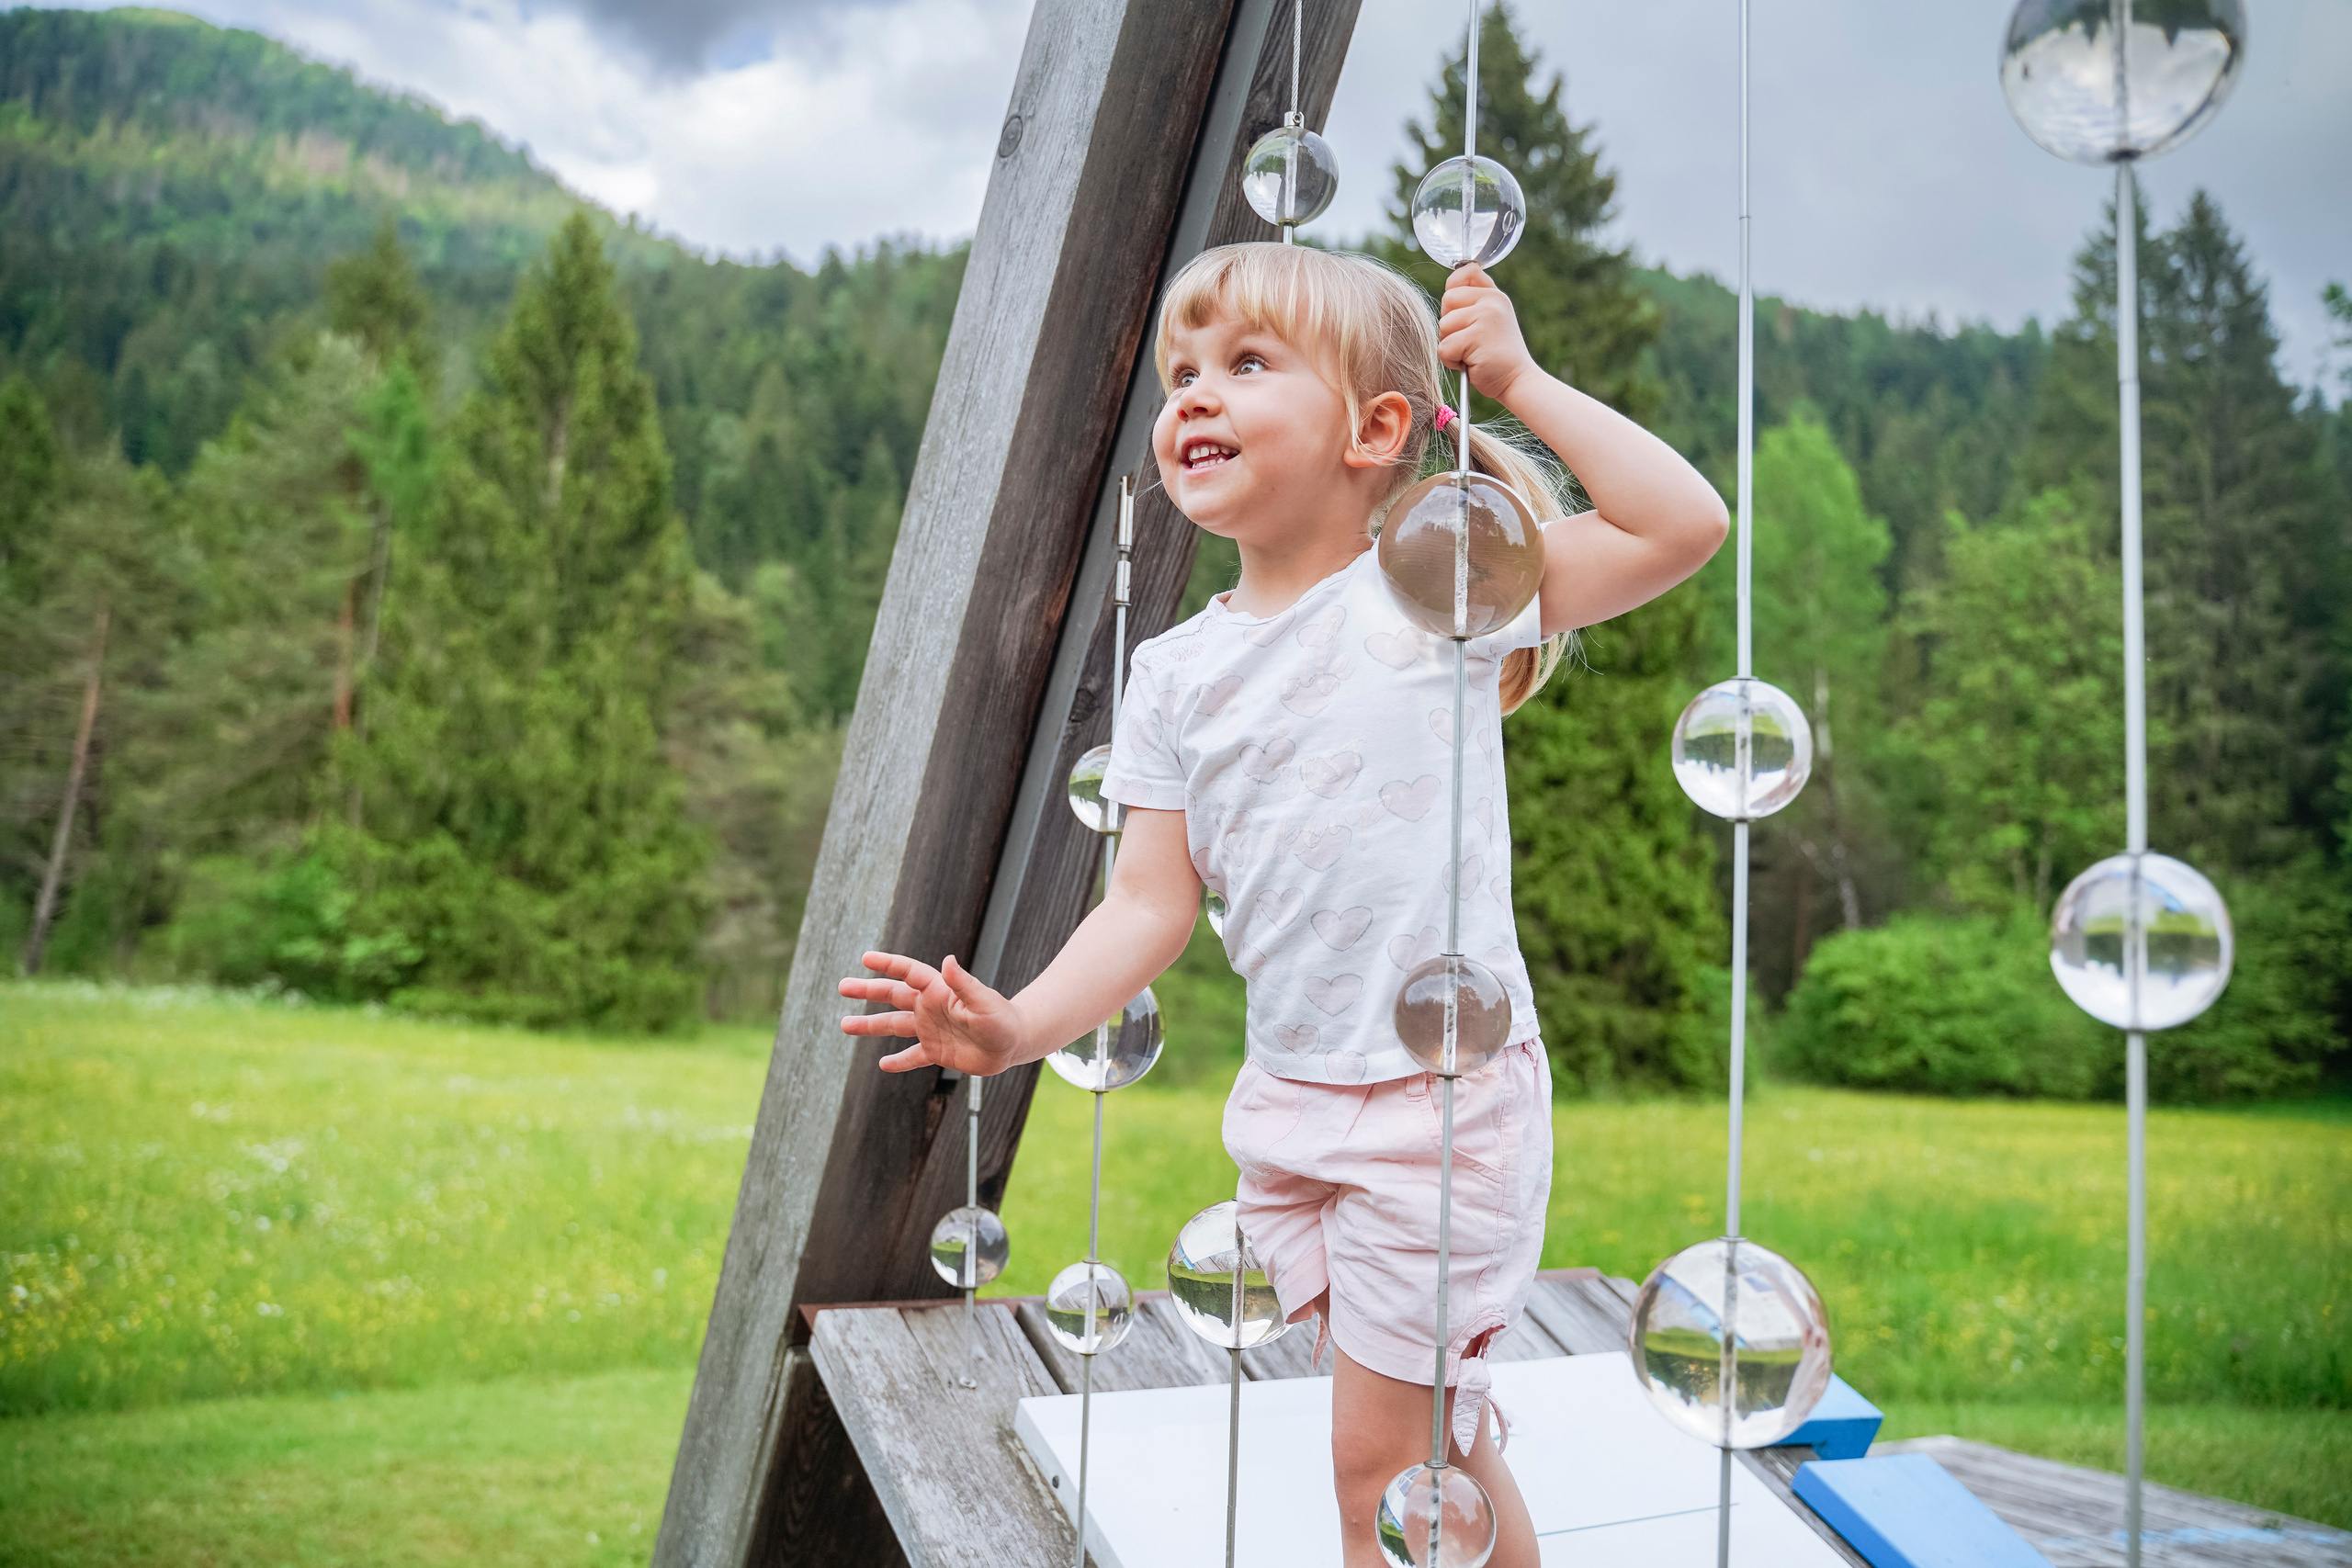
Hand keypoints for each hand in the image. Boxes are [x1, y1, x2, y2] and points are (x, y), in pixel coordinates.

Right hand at [839, 951, 1023, 1074]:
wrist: (1013, 1043)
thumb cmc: (1002, 1018)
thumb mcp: (984, 1002)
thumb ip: (964, 984)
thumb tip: (948, 960)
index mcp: (940, 991)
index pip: (910, 973)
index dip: (889, 965)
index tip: (866, 958)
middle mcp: (930, 1007)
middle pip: (893, 996)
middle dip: (868, 991)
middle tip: (842, 986)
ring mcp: (930, 1029)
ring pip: (894, 1025)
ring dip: (870, 1025)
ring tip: (844, 1024)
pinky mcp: (936, 1051)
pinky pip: (912, 1056)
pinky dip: (898, 1061)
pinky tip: (883, 1064)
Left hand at [1437, 264, 1539, 404]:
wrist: (1517, 381)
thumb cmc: (1497, 355)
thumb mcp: (1491, 320)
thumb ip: (1474, 303)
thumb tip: (1449, 290)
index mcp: (1495, 295)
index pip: (1465, 273)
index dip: (1455, 290)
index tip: (1463, 312)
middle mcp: (1492, 301)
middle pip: (1447, 299)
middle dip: (1450, 324)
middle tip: (1469, 340)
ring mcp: (1485, 317)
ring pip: (1443, 325)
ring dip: (1451, 344)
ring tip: (1472, 353)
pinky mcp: (1476, 337)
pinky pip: (1444, 347)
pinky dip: (1452, 361)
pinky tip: (1471, 363)